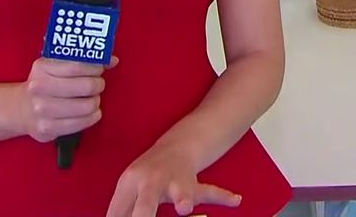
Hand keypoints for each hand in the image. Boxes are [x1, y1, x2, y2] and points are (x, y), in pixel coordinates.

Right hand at [15, 56, 115, 142]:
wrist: (21, 109)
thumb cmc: (44, 84)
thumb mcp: (56, 66)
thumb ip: (83, 61)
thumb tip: (112, 60)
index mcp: (42, 68)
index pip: (78, 66)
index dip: (96, 68)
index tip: (100, 70)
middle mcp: (39, 88)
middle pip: (86, 86)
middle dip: (98, 85)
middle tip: (97, 85)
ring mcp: (42, 110)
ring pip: (87, 106)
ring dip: (96, 102)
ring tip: (92, 100)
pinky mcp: (47, 128)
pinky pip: (81, 123)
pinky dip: (92, 117)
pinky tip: (90, 113)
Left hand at [107, 143, 241, 216]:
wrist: (177, 146)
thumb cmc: (147, 177)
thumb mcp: (128, 189)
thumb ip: (121, 210)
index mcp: (130, 183)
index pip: (120, 212)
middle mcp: (152, 180)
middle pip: (146, 204)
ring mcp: (174, 181)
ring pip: (181, 192)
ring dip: (184, 199)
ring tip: (184, 207)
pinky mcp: (193, 184)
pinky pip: (209, 191)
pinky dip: (222, 197)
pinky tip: (234, 200)